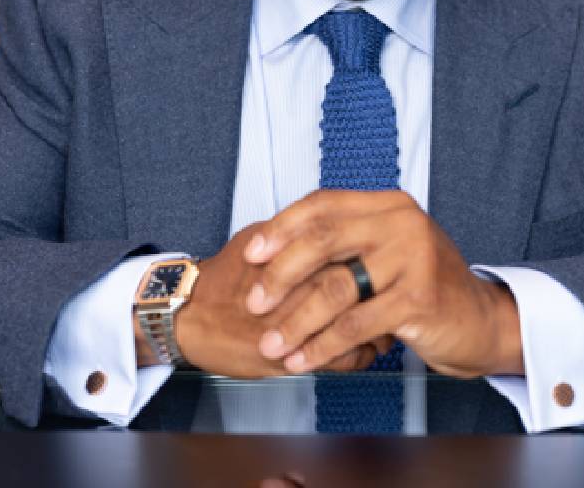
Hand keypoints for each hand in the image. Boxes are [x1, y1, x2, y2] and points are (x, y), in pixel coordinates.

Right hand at [164, 224, 392, 376]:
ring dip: (376, 329)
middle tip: (394, 295)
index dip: (372, 259)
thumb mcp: (259, 237)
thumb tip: (335, 221)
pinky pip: (340, 362)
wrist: (189, 315)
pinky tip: (365, 352)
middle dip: (381, 295)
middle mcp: (295, 289)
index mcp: (292, 255)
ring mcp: (293, 326)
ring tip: (384, 328)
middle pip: (358, 290)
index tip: (384, 263)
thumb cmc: (224, 276)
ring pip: (355, 329)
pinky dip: (359, 358)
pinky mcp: (287, 359)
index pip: (349, 253)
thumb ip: (297, 230)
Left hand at [243, 189, 524, 377]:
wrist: (480, 321)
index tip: (251, 253)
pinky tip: (302, 360)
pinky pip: (356, 324)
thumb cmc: (423, 287)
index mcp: (388, 204)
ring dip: (296, 321)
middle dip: (281, 273)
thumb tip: (275, 250)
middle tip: (254, 303)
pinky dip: (323, 346)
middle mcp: (402, 222)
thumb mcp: (387, 251)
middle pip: (324, 239)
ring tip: (271, 344)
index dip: (282, 227)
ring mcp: (414, 258)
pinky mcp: (419, 299)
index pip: (323, 204)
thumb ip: (346, 242)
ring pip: (336, 288)